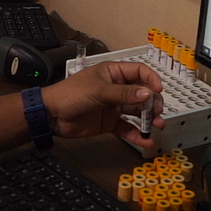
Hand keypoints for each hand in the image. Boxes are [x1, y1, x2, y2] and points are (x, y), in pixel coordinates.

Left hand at [39, 61, 164, 146]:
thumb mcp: (99, 91)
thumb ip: (124, 94)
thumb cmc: (71, 94)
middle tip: (157, 111)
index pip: (139, 71)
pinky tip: (145, 139)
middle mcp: (116, 88)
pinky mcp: (110, 122)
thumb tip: (147, 94)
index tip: (159, 90)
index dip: (151, 79)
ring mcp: (114, 106)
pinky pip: (127, 128)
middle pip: (142, 93)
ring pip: (137, 111)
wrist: (52, 115)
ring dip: (148, 118)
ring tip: (157, 125)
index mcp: (113, 73)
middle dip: (152, 102)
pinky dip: (137, 134)